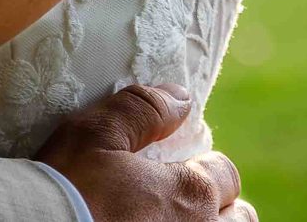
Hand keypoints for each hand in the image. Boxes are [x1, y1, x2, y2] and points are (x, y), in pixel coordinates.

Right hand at [39, 87, 252, 221]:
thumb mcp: (95, 134)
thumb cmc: (65, 188)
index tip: (180, 164)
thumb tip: (181, 97)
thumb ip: (143, 109)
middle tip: (189, 200)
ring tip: (177, 220)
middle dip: (222, 205)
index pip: (225, 173)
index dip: (205, 164)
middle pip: (240, 219)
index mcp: (190, 193)